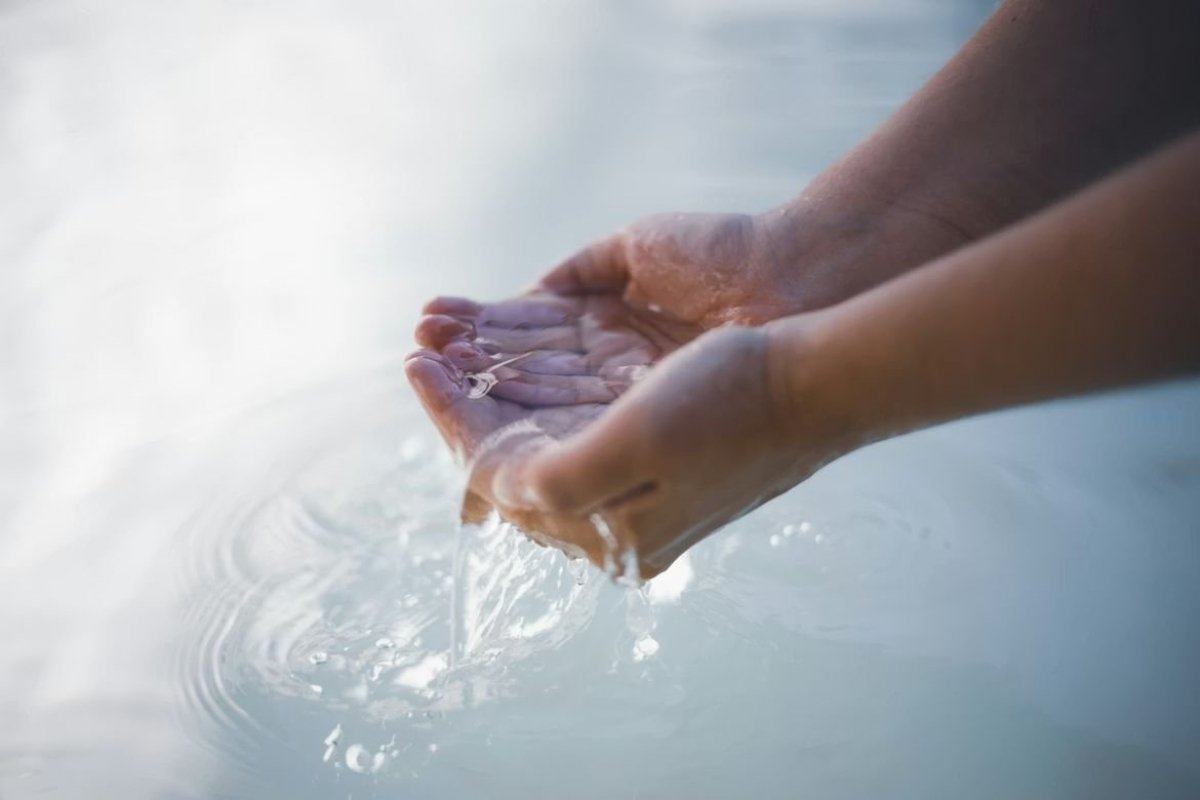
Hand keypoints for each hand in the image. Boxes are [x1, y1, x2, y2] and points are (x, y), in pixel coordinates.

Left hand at [405, 291, 706, 572]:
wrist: (824, 384)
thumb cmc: (734, 405)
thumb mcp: (643, 439)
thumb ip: (562, 479)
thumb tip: (496, 493)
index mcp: (615, 529)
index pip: (506, 479)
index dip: (456, 421)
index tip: (419, 367)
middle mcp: (620, 512)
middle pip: (516, 459)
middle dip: (464, 403)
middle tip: (423, 353)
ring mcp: (635, 479)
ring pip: (539, 434)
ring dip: (489, 387)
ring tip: (449, 341)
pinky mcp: (652, 443)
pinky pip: (571, 415)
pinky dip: (531, 381)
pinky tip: (505, 351)